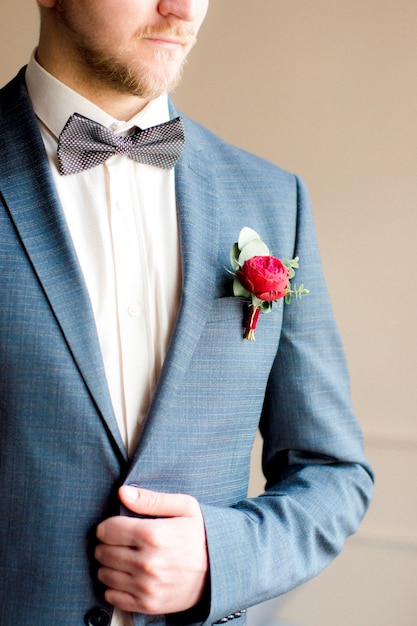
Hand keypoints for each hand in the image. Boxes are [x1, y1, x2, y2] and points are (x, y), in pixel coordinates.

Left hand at [95, 486, 208, 614]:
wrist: (220, 570)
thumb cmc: (201, 534)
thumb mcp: (185, 507)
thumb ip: (151, 499)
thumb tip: (123, 492)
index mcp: (154, 534)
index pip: (108, 530)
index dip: (108, 526)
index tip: (117, 526)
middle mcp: (147, 562)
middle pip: (103, 551)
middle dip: (107, 544)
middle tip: (121, 542)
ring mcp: (147, 586)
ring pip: (104, 573)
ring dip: (109, 565)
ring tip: (124, 557)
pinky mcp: (148, 604)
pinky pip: (112, 596)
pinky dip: (113, 586)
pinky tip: (127, 576)